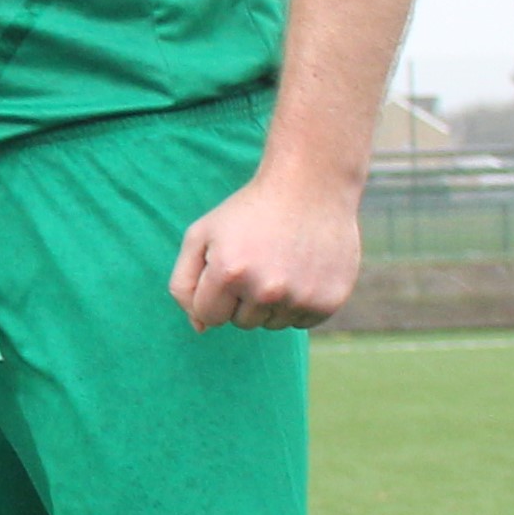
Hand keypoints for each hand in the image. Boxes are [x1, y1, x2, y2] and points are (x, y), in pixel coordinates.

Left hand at [172, 162, 361, 330]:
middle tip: (259, 259)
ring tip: (281, 262)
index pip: (208, 316)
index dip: (214, 292)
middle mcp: (266, 289)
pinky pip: (301, 322)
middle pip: (241, 322)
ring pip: (272, 324)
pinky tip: (303, 270)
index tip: (228, 267)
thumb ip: (184, 284)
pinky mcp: (329, 302)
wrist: (311, 187)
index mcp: (229, 273)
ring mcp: (300, 297)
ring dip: (272, 302)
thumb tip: (201, 327)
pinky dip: (299, 303)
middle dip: (243, 297)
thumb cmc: (248, 213)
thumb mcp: (201, 236)